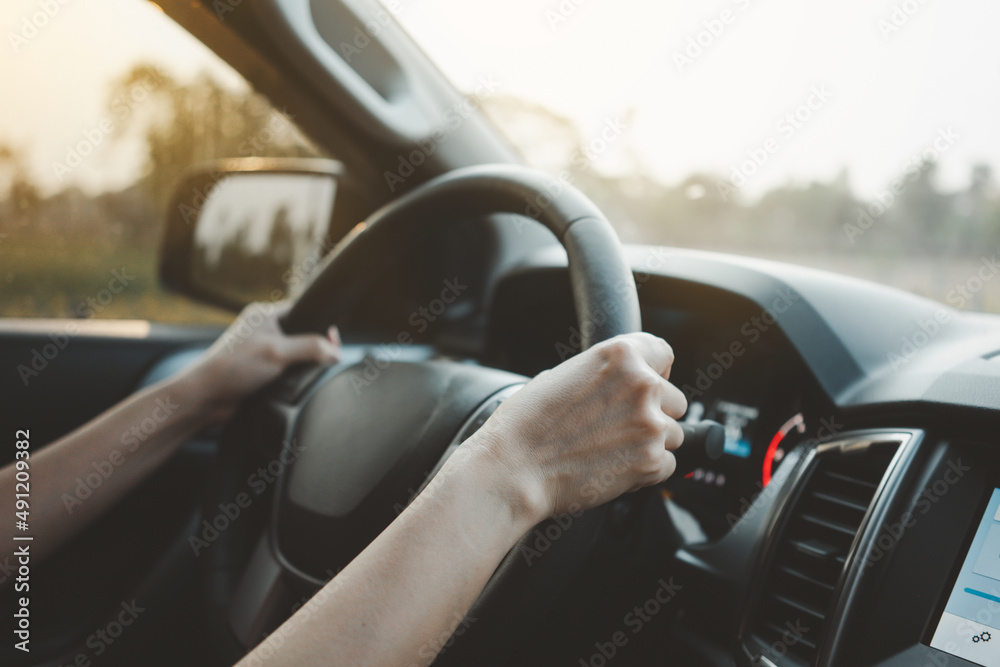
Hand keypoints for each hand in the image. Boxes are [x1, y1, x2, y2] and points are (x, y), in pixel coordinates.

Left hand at [184, 301, 341, 421]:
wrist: (206, 397)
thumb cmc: (234, 367)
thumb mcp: (278, 352)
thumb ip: (311, 348)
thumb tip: (336, 352)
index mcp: (265, 315)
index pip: (303, 311)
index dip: (320, 325)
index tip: (333, 341)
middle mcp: (263, 330)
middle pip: (302, 335)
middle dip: (314, 348)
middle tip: (325, 359)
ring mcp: (262, 351)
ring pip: (296, 355)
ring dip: (302, 366)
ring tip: (304, 373)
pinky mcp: (261, 372)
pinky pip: (287, 371)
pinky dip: (293, 378)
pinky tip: (294, 384)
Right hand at [466, 333, 686, 521]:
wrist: (514, 468)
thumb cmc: (526, 424)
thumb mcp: (562, 374)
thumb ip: (602, 374)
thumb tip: (618, 384)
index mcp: (620, 355)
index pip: (664, 353)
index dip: (654, 371)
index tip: (646, 385)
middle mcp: (642, 385)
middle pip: (674, 399)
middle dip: (653, 413)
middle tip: (619, 426)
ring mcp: (650, 424)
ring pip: (673, 434)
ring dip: (650, 442)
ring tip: (612, 449)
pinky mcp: (651, 461)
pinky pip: (667, 465)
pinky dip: (647, 470)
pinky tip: (614, 467)